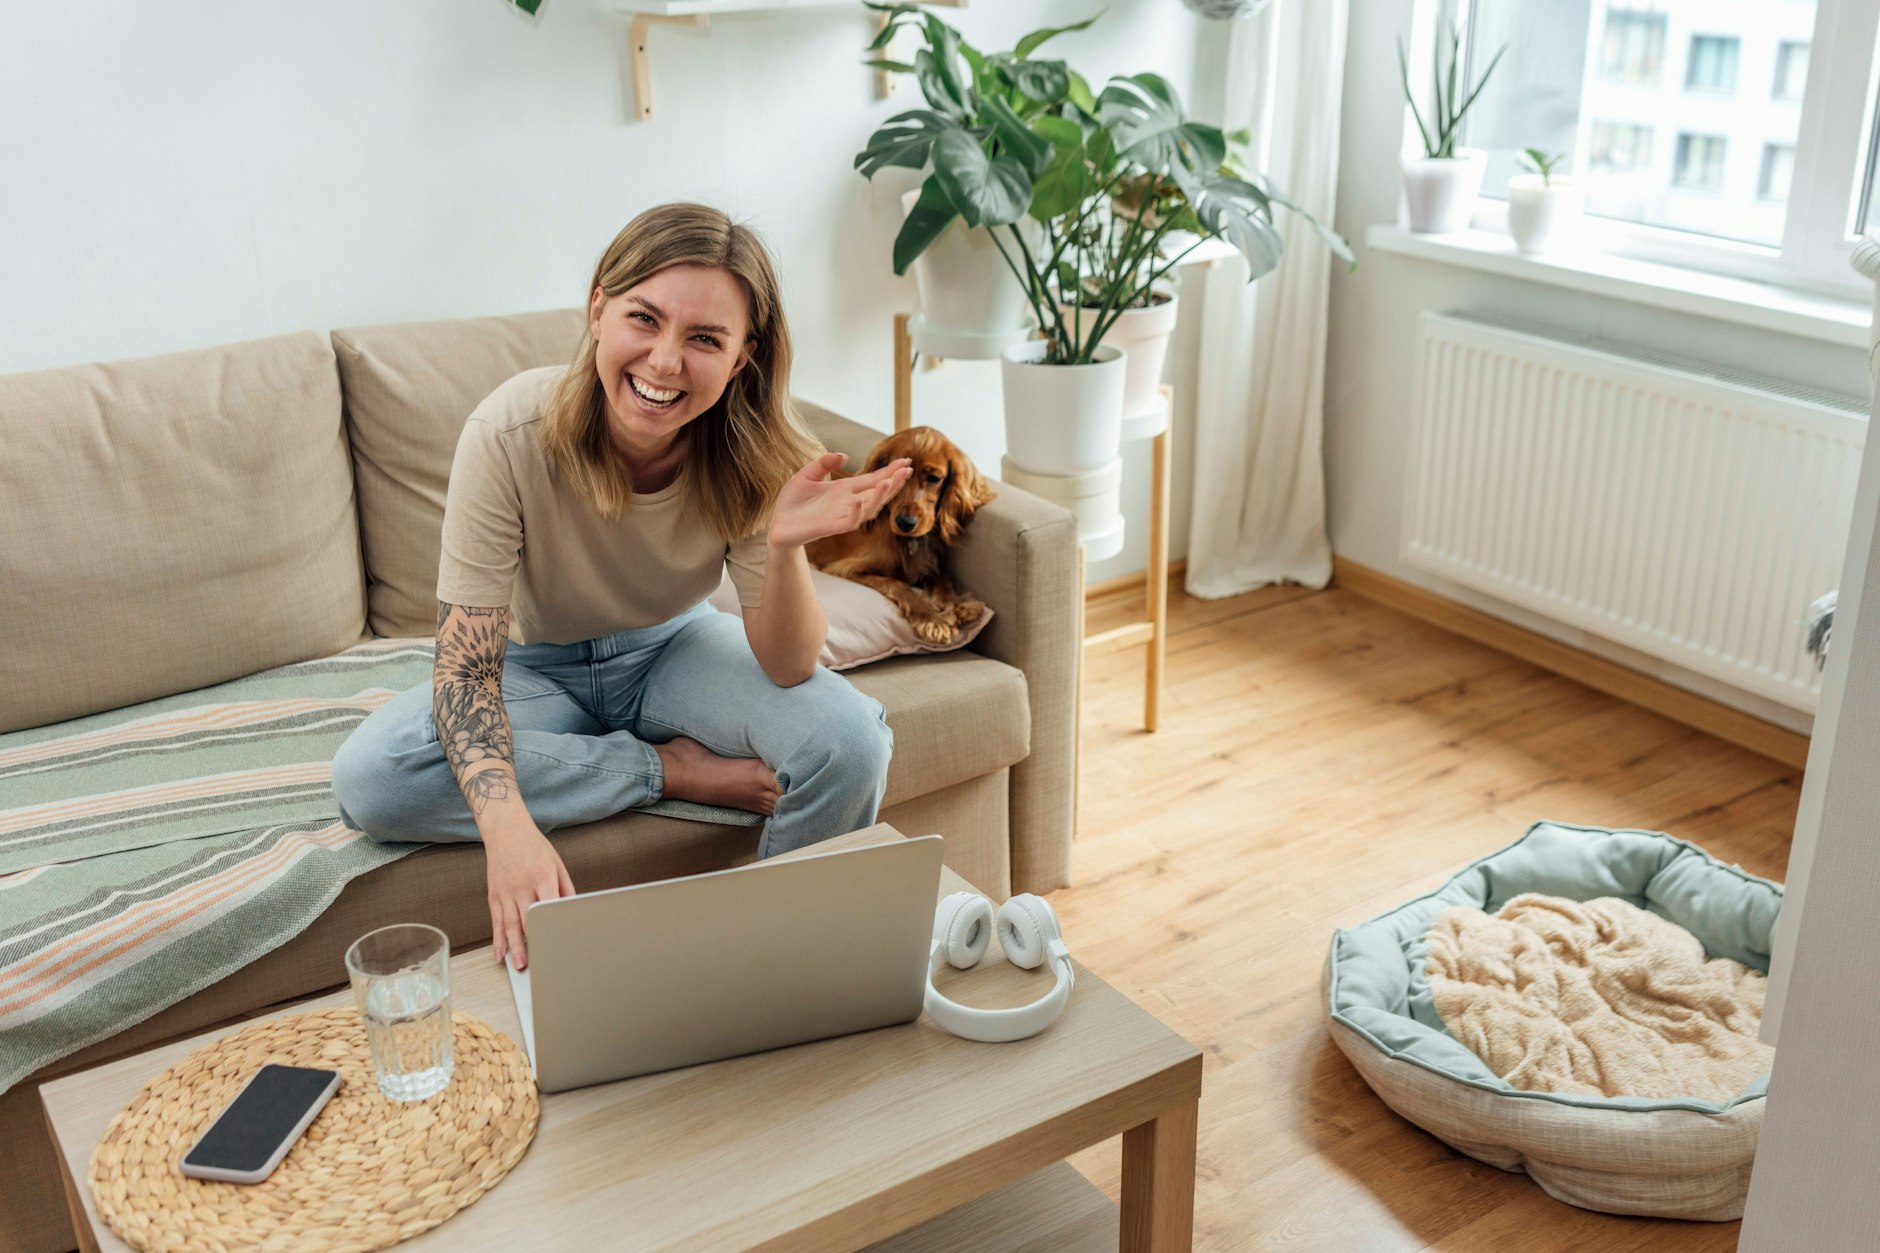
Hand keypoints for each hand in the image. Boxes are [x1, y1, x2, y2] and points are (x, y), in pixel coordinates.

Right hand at [484, 821, 574, 969]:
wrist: (506, 829)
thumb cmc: (534, 847)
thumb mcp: (557, 863)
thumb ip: (565, 889)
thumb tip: (572, 911)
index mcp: (542, 877)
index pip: (549, 906)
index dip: (553, 926)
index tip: (558, 943)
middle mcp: (522, 886)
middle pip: (528, 920)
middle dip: (533, 944)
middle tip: (539, 964)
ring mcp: (506, 892)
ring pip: (510, 924)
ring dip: (514, 947)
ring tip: (519, 965)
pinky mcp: (494, 895)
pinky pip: (496, 921)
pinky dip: (497, 939)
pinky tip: (500, 953)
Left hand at [767, 453, 912, 550]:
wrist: (777, 525)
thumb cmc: (792, 502)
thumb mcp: (806, 474)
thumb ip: (824, 463)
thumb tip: (845, 455)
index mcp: (845, 490)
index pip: (873, 480)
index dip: (890, 472)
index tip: (907, 461)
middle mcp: (848, 503)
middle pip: (877, 493)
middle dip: (893, 482)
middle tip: (908, 470)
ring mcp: (841, 516)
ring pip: (868, 509)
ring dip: (879, 497)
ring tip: (887, 482)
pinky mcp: (829, 527)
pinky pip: (848, 523)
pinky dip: (855, 513)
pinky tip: (859, 502)